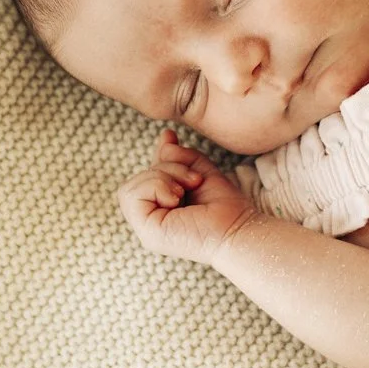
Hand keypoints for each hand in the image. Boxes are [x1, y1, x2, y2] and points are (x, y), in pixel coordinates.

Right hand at [117, 129, 262, 266]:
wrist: (237, 229)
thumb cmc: (224, 207)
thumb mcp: (199, 170)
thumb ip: (179, 156)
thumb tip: (165, 136)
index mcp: (159, 208)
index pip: (143, 177)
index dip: (161, 161)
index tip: (181, 152)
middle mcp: (150, 219)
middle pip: (137, 179)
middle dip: (166, 168)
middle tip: (194, 181)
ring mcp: (146, 228)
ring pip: (131, 186)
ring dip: (162, 177)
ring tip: (186, 191)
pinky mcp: (146, 231)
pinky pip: (133, 195)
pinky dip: (157, 186)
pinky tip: (177, 198)